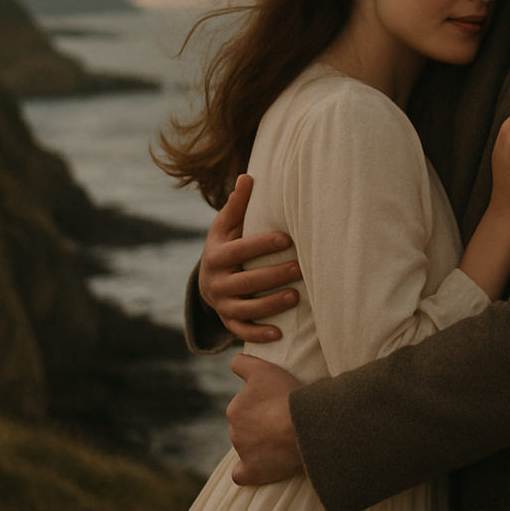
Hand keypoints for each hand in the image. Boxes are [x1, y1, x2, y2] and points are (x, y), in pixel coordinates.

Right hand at [200, 173, 300, 342]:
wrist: (209, 279)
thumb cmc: (227, 245)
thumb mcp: (226, 225)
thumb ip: (238, 205)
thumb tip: (248, 177)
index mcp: (217, 256)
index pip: (241, 250)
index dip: (262, 244)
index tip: (287, 238)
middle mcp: (217, 282)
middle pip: (246, 281)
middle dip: (274, 275)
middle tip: (300, 267)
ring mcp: (222, 304)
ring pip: (246, 308)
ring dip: (270, 305)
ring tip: (295, 296)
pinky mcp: (228, 321)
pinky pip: (242, 330)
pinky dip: (258, 334)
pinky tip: (279, 333)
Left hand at [227, 354, 304, 484]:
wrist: (303, 428)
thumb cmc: (287, 397)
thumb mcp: (264, 369)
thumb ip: (243, 364)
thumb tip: (234, 363)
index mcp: (235, 408)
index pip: (242, 405)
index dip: (256, 402)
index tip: (272, 403)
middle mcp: (234, 429)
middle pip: (246, 426)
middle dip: (261, 424)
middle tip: (285, 420)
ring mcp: (243, 452)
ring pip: (247, 446)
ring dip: (261, 444)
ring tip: (286, 440)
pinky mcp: (252, 471)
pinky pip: (242, 474)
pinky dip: (249, 471)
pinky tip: (260, 467)